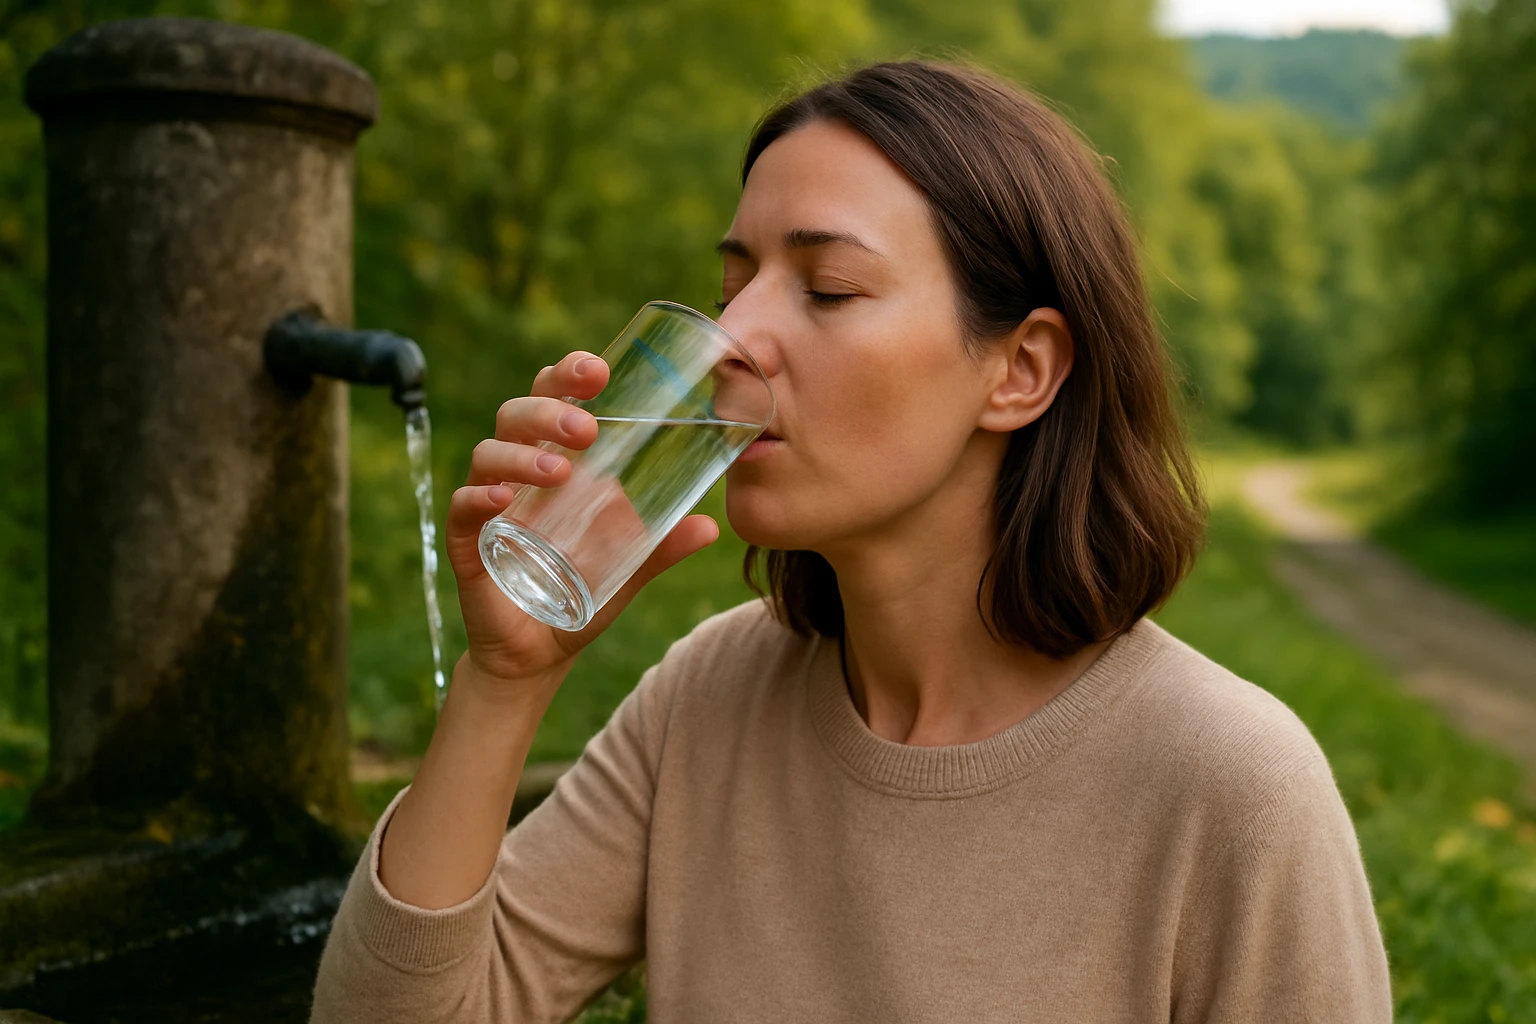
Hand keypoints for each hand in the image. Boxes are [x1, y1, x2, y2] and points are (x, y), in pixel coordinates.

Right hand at [444, 350, 720, 691]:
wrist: (538, 655)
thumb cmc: (578, 595)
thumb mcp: (628, 568)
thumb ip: (662, 546)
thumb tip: (711, 525)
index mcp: (554, 462)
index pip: (552, 399)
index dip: (568, 375)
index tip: (599, 369)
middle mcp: (517, 474)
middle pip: (518, 414)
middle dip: (550, 409)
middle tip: (587, 427)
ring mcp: (489, 505)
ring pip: (489, 453)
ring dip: (523, 454)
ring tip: (560, 471)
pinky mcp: (467, 543)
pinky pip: (462, 507)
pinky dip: (478, 496)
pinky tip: (502, 498)